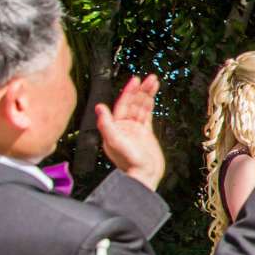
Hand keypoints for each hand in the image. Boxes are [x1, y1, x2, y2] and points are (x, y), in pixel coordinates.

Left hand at [94, 74, 164, 188]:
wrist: (145, 176)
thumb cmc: (130, 163)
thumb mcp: (116, 143)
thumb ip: (106, 125)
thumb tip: (99, 107)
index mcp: (115, 127)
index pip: (122, 104)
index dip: (129, 91)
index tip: (136, 80)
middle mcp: (123, 126)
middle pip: (133, 103)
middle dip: (141, 90)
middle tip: (149, 78)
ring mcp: (135, 128)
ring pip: (141, 106)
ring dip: (148, 94)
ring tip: (155, 82)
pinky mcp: (145, 133)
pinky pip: (147, 114)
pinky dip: (151, 104)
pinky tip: (153, 96)